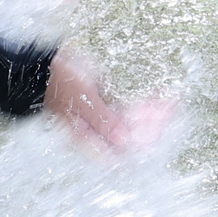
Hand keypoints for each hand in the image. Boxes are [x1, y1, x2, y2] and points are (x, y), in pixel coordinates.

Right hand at [43, 49, 180, 153]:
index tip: (161, 122)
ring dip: (154, 116)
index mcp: (86, 138)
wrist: (45, 64)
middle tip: (172, 105)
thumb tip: (124, 140)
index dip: (143, 141)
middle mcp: (97, 134)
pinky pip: (131, 112)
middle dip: (155, 124)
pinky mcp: (107, 108)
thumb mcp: (81, 98)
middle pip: (132, 140)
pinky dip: (145, 106)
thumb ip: (102, 119)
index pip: (121, 152)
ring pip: (135, 127)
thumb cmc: (58, 80)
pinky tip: (158, 96)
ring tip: (172, 100)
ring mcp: (103, 122)